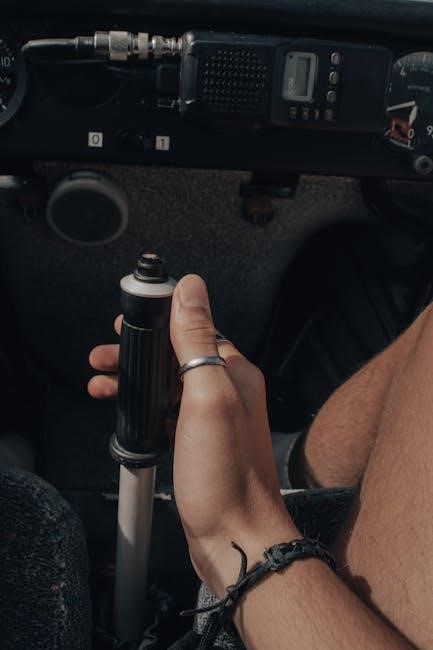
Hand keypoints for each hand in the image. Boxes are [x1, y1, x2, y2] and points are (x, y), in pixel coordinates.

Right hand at [88, 275, 294, 593]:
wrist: (234, 536)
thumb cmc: (225, 474)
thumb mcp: (207, 396)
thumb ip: (197, 340)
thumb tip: (191, 288)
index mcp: (233, 372)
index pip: (195, 328)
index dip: (160, 320)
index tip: (130, 321)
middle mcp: (226, 390)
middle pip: (176, 354)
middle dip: (139, 351)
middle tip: (106, 354)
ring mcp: (213, 418)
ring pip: (168, 383)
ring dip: (136, 378)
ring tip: (102, 381)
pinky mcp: (199, 441)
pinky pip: (167, 411)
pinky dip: (144, 405)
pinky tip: (126, 412)